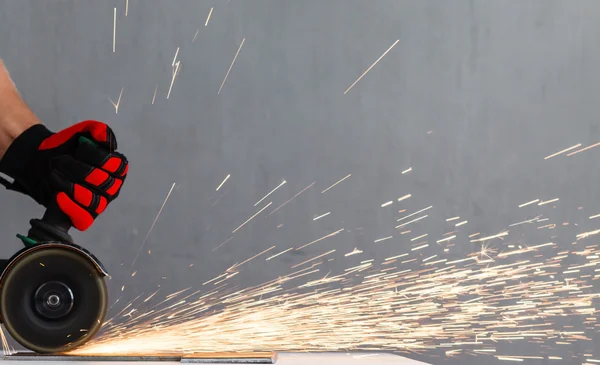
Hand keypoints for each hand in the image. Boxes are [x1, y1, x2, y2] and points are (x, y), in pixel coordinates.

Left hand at [0, 121, 128, 230]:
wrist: (41, 161)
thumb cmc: (66, 148)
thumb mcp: (84, 132)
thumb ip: (99, 131)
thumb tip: (106, 140)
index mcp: (118, 169)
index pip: (116, 166)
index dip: (96, 157)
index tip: (79, 149)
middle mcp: (113, 188)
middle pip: (103, 183)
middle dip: (79, 170)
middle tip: (60, 162)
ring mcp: (100, 204)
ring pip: (93, 200)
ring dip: (71, 186)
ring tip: (54, 175)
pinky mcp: (85, 217)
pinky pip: (84, 217)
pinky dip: (71, 207)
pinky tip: (59, 196)